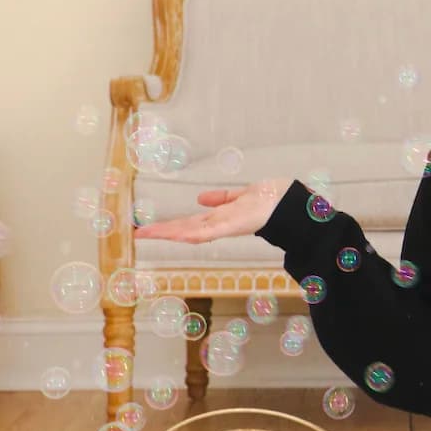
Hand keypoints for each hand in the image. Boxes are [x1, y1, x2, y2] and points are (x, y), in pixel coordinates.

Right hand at [134, 179, 291, 243]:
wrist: (293, 204)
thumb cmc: (273, 199)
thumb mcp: (242, 195)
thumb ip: (223, 198)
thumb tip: (201, 198)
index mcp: (222, 217)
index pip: (191, 222)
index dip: (170, 225)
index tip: (150, 227)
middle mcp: (221, 224)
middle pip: (186, 228)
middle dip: (161, 231)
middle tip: (137, 234)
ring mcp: (227, 226)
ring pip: (192, 231)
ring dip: (168, 232)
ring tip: (145, 234)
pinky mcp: (234, 225)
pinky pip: (210, 231)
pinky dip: (192, 233)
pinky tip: (175, 235)